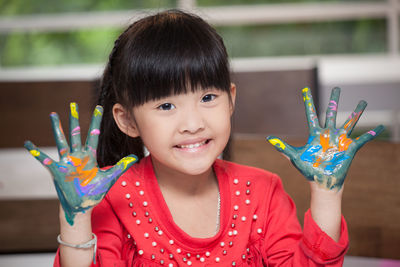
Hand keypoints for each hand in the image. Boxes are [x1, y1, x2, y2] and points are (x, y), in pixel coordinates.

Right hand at [24, 103, 137, 224]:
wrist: (82, 206)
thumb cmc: (94, 192)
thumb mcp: (109, 178)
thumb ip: (121, 166)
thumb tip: (135, 157)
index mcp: (90, 156)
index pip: (93, 134)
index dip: (95, 121)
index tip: (98, 107)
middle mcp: (78, 156)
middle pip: (76, 133)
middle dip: (75, 119)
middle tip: (73, 103)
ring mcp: (67, 162)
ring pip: (62, 140)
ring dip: (57, 128)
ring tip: (53, 114)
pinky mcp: (57, 171)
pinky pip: (46, 160)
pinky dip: (37, 152)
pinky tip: (28, 144)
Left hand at [267, 87, 383, 190]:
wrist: (321, 181)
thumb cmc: (308, 169)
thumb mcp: (295, 157)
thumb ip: (283, 147)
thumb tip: (269, 139)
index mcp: (315, 134)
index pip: (311, 114)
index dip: (308, 102)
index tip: (305, 89)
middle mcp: (328, 134)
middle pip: (331, 113)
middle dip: (334, 100)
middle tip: (336, 87)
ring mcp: (340, 140)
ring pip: (349, 122)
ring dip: (357, 112)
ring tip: (363, 101)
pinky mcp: (350, 148)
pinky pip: (362, 139)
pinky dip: (371, 133)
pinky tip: (379, 127)